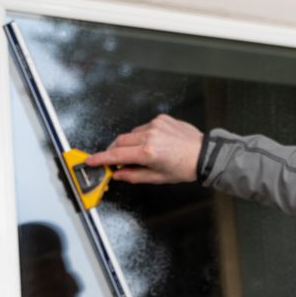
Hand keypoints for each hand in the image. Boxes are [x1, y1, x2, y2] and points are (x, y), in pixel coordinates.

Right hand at [84, 114, 202, 184]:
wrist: (204, 154)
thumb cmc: (185, 167)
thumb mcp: (158, 178)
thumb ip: (134, 176)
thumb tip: (117, 174)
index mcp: (148, 152)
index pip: (117, 155)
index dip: (101, 158)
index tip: (90, 161)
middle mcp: (150, 135)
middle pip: (120, 142)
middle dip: (115, 152)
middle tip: (117, 162)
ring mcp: (155, 124)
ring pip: (131, 134)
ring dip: (130, 144)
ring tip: (143, 154)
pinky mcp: (161, 118)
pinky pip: (144, 127)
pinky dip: (143, 135)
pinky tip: (155, 143)